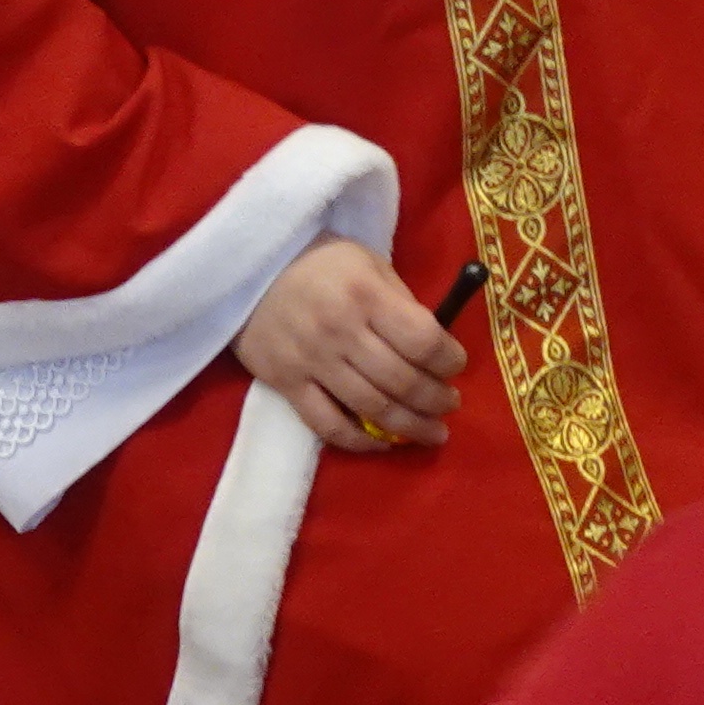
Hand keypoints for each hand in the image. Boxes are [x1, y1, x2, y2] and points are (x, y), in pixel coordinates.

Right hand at [235, 236, 465, 454]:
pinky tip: (383, 443)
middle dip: (436, 399)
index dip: (449, 360)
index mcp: (365, 294)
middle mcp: (340, 330)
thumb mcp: (367, 263)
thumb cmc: (319, 261)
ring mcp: (311, 361)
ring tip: (431, 431)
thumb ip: (399, 302)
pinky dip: (360, 441)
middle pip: (402, 380)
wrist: (247, 268)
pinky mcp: (285, 383)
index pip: (423, 340)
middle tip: (450, 405)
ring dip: (410, 426)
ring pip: (371, 408)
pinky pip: (327, 425)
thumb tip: (434, 346)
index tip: (456, 366)